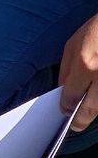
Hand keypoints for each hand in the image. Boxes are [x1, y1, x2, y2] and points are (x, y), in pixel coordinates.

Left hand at [60, 12, 97, 129]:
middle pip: (91, 110)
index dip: (66, 106)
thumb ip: (66, 70)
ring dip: (94, 112)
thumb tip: (63, 91)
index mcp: (85, 65)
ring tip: (85, 113)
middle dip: (80, 120)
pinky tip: (94, 99)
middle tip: (75, 125)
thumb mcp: (72, 45)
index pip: (71, 95)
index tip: (64, 110)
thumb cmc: (94, 32)